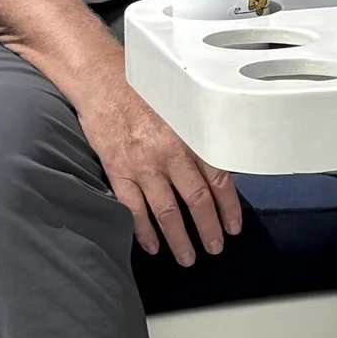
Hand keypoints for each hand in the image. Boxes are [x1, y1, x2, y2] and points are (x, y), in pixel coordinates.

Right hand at [73, 70, 242, 266]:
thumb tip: (218, 166)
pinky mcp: (119, 171)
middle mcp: (170, 152)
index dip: (228, 207)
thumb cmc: (144, 89)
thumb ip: (197, 135)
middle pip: (197, 200)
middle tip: (215, 248)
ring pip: (167, 211)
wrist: (103, 80)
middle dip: (208, 228)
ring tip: (188, 257)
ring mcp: (143, 164)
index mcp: (191, 135)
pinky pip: (134, 209)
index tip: (233, 226)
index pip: (219, 178)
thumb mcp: (181, 106)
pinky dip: (144, 231)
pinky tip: (152, 246)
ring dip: (180, 239)